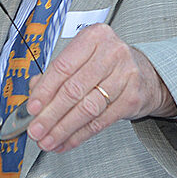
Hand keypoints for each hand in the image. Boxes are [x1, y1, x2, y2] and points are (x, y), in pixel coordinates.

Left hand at [23, 23, 176, 152]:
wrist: (144, 73)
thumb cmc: (107, 63)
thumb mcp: (82, 58)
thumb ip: (56, 73)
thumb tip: (34, 93)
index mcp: (94, 36)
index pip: (63, 67)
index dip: (44, 91)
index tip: (32, 107)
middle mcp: (112, 53)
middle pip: (74, 90)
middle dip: (51, 115)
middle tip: (37, 129)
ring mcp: (125, 75)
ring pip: (87, 108)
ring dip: (64, 129)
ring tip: (49, 140)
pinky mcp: (133, 98)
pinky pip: (101, 121)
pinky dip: (80, 135)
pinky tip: (67, 141)